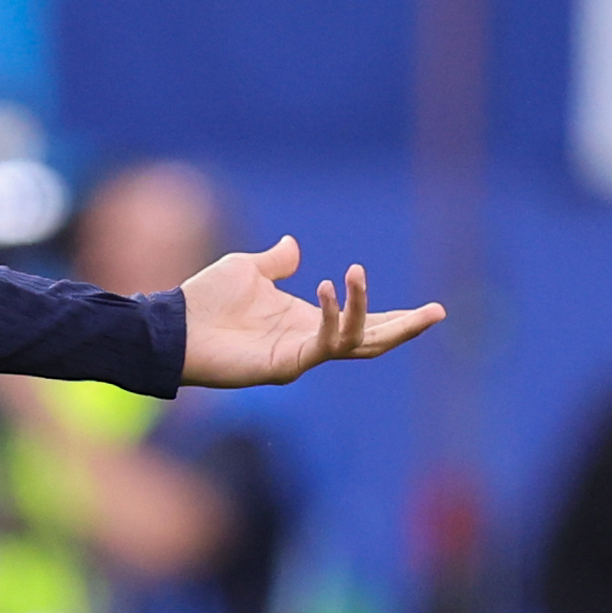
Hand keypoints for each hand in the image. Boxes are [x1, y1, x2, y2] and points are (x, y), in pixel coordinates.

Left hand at [180, 235, 443, 387]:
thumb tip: (294, 247)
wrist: (173, 327)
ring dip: (367, 311)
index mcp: (306, 320)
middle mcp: (310, 340)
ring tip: (358, 273)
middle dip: (406, 327)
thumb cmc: (205, 301)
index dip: (395, 315)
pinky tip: (326, 288)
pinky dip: (332, 316)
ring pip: (355, 343)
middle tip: (438, 311)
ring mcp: (301, 356)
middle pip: (373, 340)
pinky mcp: (286, 365)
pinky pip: (323, 343)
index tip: (430, 308)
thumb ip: (275, 262)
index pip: (363, 321)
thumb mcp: (246, 270)